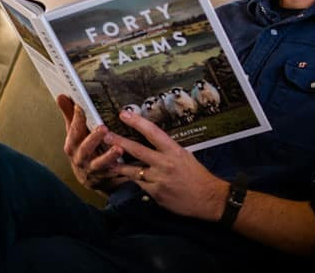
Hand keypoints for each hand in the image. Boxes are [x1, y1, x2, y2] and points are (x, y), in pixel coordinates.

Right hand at [57, 95, 129, 192]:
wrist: (88, 177)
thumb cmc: (82, 149)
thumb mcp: (74, 133)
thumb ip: (69, 114)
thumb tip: (61, 95)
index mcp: (71, 145)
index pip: (72, 130)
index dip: (76, 119)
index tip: (80, 107)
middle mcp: (79, 158)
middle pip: (85, 149)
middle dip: (93, 138)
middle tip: (103, 128)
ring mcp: (92, 169)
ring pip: (100, 164)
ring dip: (109, 157)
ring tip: (118, 149)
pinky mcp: (105, 178)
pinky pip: (113, 175)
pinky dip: (120, 170)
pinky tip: (127, 164)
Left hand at [105, 109, 228, 220]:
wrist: (209, 199)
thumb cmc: (198, 175)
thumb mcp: (184, 156)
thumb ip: (166, 149)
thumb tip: (150, 140)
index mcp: (174, 151)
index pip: (153, 132)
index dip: (137, 122)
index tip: (125, 114)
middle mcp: (165, 164)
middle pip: (137, 150)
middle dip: (119, 141)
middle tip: (105, 135)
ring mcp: (159, 180)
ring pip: (133, 170)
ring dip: (118, 165)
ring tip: (105, 160)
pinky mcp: (156, 193)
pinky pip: (139, 184)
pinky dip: (133, 180)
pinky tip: (124, 177)